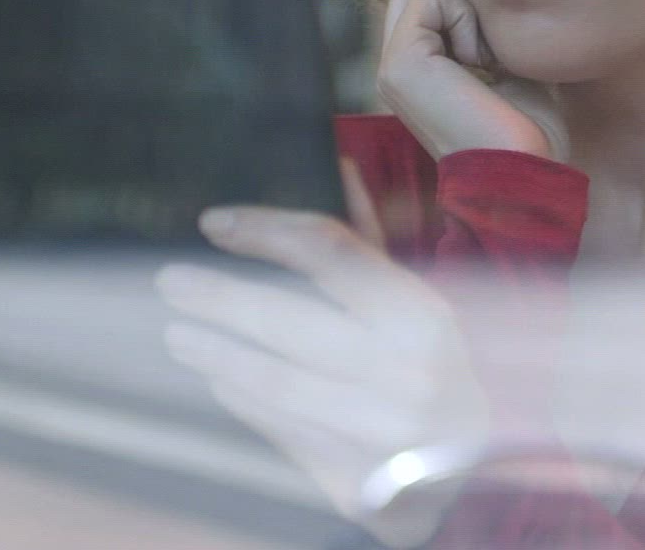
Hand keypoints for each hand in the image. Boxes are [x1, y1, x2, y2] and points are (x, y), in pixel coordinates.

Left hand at [158, 196, 488, 545]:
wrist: (473, 463)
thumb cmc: (436, 362)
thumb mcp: (419, 300)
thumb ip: (369, 243)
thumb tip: (336, 167)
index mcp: (421, 313)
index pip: (330, 251)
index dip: (265, 230)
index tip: (214, 223)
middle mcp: (404, 369)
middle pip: (288, 322)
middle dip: (220, 299)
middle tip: (171, 281)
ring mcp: (378, 428)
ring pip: (275, 383)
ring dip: (218, 355)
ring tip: (180, 334)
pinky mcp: (354, 476)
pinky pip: (281, 430)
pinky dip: (244, 401)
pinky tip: (221, 380)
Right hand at [377, 0, 566, 161]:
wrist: (526, 171)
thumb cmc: (528, 132)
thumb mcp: (508, 70)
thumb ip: (486, 34)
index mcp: (415, 74)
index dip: (465, 7)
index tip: (494, 55)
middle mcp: (395, 70)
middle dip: (458, 1)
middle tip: (487, 52)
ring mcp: (391, 67)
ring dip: (462, 10)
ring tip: (484, 60)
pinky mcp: (399, 63)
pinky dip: (463, 18)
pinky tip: (479, 63)